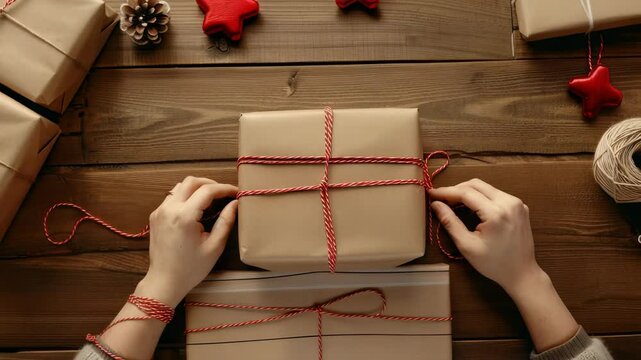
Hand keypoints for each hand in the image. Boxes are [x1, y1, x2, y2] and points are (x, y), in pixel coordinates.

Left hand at [136, 177, 237, 306]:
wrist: (164, 281)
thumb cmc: (191, 268)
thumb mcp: (214, 246)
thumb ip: (226, 222)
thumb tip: (235, 203)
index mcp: (184, 217)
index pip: (207, 190)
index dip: (224, 188)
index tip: (236, 192)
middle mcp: (169, 209)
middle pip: (191, 181)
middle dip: (210, 183)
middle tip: (224, 193)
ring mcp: (160, 211)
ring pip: (180, 186)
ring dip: (197, 188)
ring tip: (211, 199)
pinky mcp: (156, 216)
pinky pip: (172, 197)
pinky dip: (186, 196)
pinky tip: (196, 208)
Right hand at [429, 179, 542, 293]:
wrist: (522, 273)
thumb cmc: (493, 264)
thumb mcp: (467, 245)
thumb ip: (450, 222)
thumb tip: (435, 204)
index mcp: (496, 213)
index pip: (466, 193)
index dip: (446, 192)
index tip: (431, 193)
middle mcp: (509, 202)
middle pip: (476, 184)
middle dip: (456, 189)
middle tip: (441, 198)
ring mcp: (517, 203)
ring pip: (486, 187)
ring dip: (468, 192)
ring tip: (453, 202)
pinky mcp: (520, 206)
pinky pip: (496, 194)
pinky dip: (481, 196)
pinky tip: (472, 206)